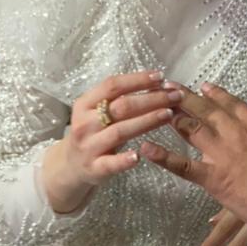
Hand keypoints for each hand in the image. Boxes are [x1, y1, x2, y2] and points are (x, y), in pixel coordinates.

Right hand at [42, 70, 181, 213]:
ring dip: (146, 121)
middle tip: (175, 96)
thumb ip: (120, 99)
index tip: (160, 77)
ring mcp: (88, 146)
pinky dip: (124, 160)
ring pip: (120, 131)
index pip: (112, 85)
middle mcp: (84, 123)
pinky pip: (111, 163)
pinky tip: (139, 155)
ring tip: (168, 114)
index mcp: (84, 103)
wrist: (71, 165)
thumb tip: (156, 83)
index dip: (137, 80)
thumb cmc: (92, 133)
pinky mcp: (94, 168)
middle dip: (151, 99)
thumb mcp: (97, 112)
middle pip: (120, 106)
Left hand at [139, 83, 246, 232]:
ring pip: (190, 128)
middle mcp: (235, 132)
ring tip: (153, 109)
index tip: (202, 87)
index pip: (231, 103)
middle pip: (204, 109)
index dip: (215, 94)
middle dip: (184, 97)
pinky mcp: (212, 177)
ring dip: (171, 117)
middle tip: (167, 88)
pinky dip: (163, 157)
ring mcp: (221, 153)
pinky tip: (145, 149)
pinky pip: (182, 166)